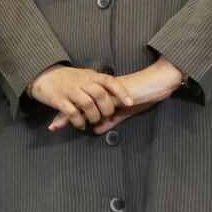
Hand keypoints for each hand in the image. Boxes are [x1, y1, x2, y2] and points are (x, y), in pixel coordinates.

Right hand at [30, 65, 132, 130]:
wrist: (42, 74)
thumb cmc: (65, 78)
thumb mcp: (83, 75)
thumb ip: (97, 82)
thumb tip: (115, 90)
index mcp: (88, 75)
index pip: (108, 80)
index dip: (121, 91)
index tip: (130, 102)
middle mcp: (80, 81)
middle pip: (100, 94)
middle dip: (107, 108)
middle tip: (106, 116)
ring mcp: (69, 90)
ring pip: (87, 104)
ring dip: (93, 116)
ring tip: (93, 122)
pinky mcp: (58, 100)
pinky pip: (72, 113)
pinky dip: (79, 121)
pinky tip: (81, 125)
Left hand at [51, 57, 183, 133]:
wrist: (158, 82)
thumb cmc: (144, 94)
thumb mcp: (125, 110)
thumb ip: (111, 119)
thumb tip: (96, 130)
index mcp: (101, 93)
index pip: (81, 103)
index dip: (69, 112)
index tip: (56, 122)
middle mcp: (100, 90)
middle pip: (77, 102)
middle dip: (64, 114)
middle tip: (52, 126)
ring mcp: (106, 91)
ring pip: (83, 102)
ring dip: (71, 114)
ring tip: (59, 125)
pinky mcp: (114, 94)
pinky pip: (97, 104)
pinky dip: (87, 112)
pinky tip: (79, 119)